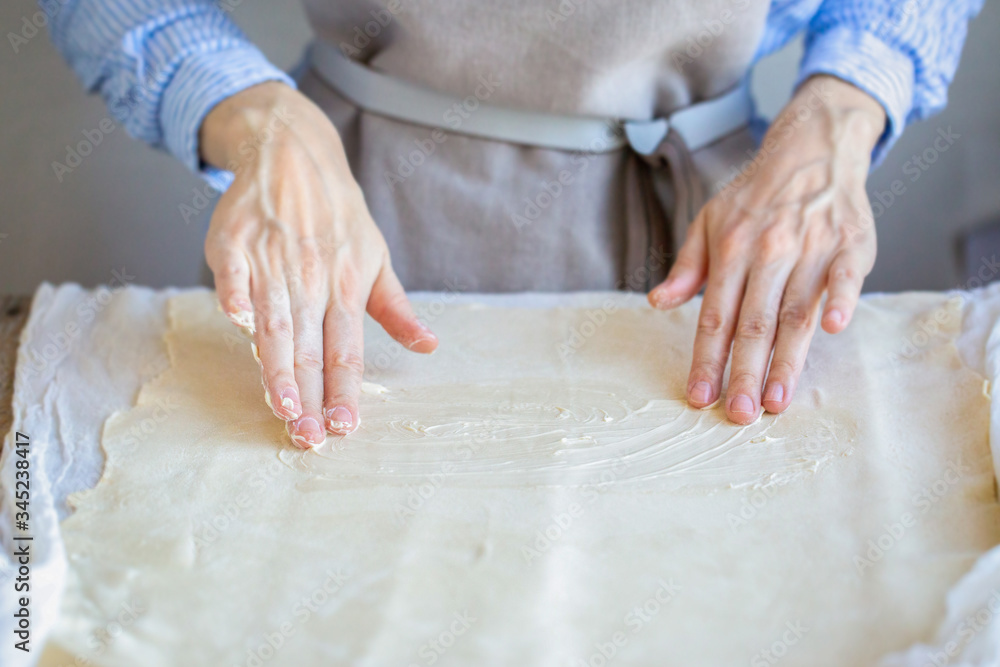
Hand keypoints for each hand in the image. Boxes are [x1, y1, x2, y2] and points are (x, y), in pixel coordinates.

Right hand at [200, 82, 436, 446]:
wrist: (295, 153)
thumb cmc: (339, 215)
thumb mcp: (377, 258)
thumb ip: (396, 309)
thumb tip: (429, 346)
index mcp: (346, 288)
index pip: (347, 352)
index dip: (344, 392)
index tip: (344, 429)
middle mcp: (312, 280)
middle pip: (310, 349)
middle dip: (309, 398)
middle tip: (308, 439)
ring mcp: (272, 261)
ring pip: (276, 323)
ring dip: (277, 367)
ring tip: (282, 408)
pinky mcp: (235, 243)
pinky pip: (235, 274)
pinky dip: (237, 296)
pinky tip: (238, 324)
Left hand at [648, 75, 885, 423]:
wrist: (811, 147)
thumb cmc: (755, 195)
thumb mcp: (709, 222)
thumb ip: (687, 267)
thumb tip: (656, 302)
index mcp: (730, 250)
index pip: (715, 317)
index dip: (707, 359)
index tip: (699, 397)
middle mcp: (768, 251)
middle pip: (753, 324)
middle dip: (744, 373)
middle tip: (738, 415)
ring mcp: (811, 248)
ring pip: (795, 313)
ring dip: (787, 360)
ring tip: (777, 402)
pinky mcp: (849, 243)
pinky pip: (844, 275)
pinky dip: (840, 298)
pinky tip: (834, 328)